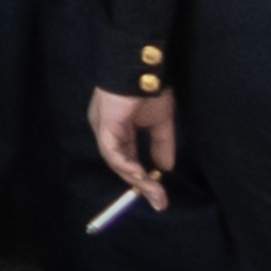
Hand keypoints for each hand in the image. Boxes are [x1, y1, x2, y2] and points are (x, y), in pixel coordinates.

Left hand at [91, 84, 179, 208]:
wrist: (143, 69)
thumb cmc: (149, 90)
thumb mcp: (160, 123)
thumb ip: (162, 146)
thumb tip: (166, 170)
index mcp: (117, 129)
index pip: (127, 159)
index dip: (142, 177)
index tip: (159, 195)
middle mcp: (106, 131)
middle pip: (121, 165)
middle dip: (142, 185)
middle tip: (159, 202)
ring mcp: (104, 129)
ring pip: (117, 162)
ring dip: (138, 180)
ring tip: (156, 192)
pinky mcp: (106, 126)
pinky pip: (114, 152)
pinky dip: (128, 166)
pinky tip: (143, 176)